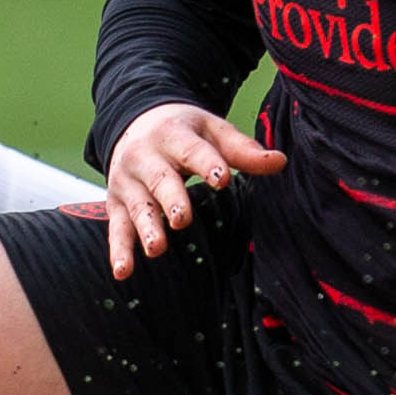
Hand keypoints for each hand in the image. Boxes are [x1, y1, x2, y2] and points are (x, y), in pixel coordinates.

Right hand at [100, 102, 286, 280]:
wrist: (133, 123)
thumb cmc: (182, 132)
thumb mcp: (211, 130)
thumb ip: (242, 149)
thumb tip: (280, 162)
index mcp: (172, 135)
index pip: (191, 150)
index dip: (207, 164)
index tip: (222, 179)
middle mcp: (145, 157)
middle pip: (159, 179)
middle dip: (171, 199)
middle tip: (182, 219)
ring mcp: (127, 181)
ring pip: (137, 206)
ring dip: (146, 228)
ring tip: (156, 248)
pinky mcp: (115, 203)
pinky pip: (116, 228)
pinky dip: (118, 250)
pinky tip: (123, 272)